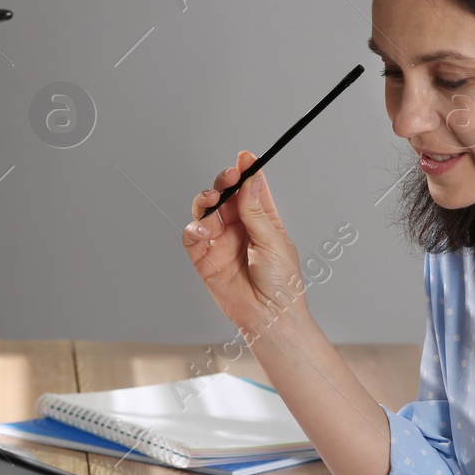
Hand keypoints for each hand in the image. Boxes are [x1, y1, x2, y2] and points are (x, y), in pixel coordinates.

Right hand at [183, 151, 305, 340]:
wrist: (269, 317)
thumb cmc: (282, 285)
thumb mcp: (273, 241)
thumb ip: (256, 212)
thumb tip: (250, 180)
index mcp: (263, 222)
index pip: (252, 190)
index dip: (247, 171)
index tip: (244, 157)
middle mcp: (240, 229)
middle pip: (226, 196)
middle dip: (224, 182)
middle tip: (227, 177)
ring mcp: (221, 242)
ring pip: (206, 211)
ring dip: (206, 201)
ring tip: (212, 202)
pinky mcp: (205, 258)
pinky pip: (192, 236)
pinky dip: (194, 228)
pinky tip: (204, 230)